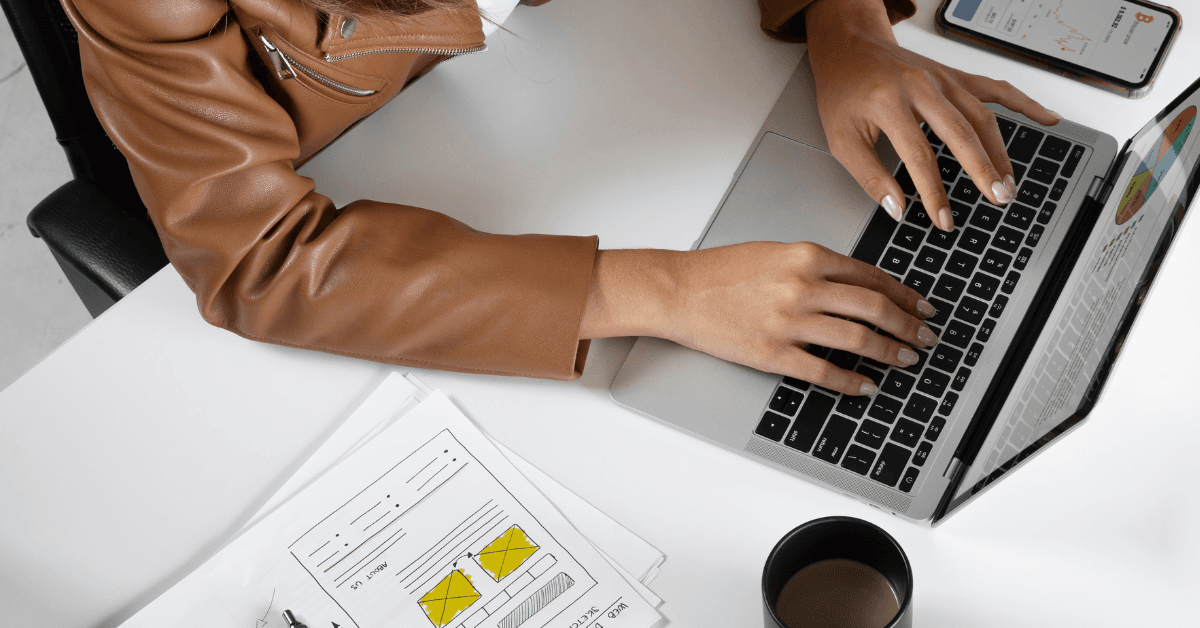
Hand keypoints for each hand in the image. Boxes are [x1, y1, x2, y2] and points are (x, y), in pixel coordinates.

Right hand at [581, 243, 937, 395]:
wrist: (679, 290)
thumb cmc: (721, 271)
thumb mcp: (775, 253)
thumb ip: (817, 266)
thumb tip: (858, 287)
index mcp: (807, 257)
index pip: (872, 277)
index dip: (906, 294)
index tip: (923, 306)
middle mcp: (804, 287)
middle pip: (875, 308)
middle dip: (910, 325)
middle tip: (927, 336)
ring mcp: (789, 322)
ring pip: (858, 339)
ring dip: (890, 351)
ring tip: (906, 358)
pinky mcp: (773, 353)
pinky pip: (825, 371)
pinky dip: (853, 381)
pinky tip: (868, 385)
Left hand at [804, 0, 1060, 230]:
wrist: (849, 47)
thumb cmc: (843, 92)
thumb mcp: (840, 138)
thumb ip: (869, 176)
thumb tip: (897, 209)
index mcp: (889, 103)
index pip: (919, 156)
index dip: (934, 193)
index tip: (944, 219)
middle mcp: (920, 87)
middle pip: (960, 133)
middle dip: (982, 171)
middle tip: (997, 199)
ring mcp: (941, 79)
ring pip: (981, 115)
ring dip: (1000, 151)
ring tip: (1008, 183)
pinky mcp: (954, 75)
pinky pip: (995, 88)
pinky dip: (1024, 104)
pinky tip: (1047, 119)